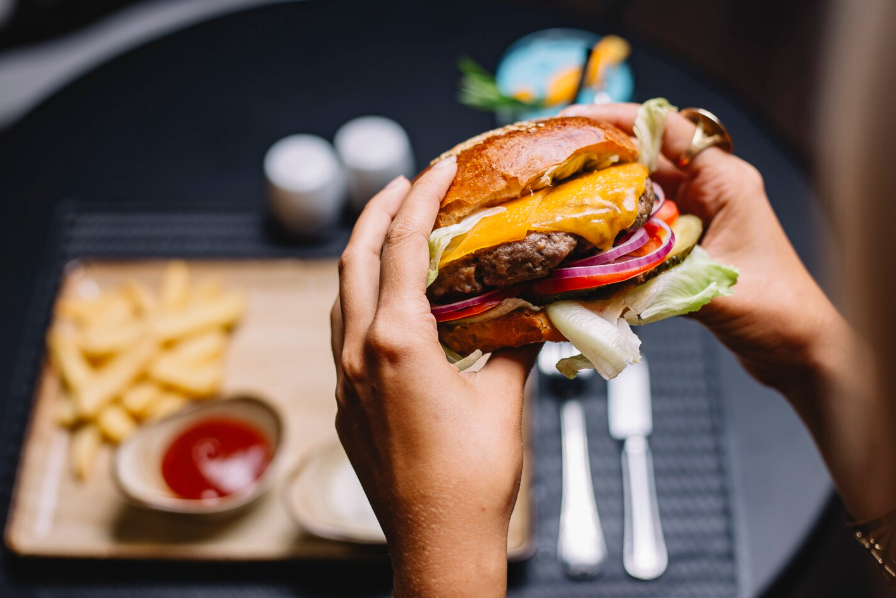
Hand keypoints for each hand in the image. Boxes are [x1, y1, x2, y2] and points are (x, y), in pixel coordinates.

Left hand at [331, 158, 539, 597]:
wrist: (436, 543)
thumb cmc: (475, 477)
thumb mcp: (505, 398)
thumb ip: (514, 344)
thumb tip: (530, 309)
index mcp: (397, 342)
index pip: (402, 246)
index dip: (420, 198)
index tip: (437, 166)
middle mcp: (357, 353)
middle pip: (354, 259)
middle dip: (377, 211)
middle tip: (404, 182)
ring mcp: (344, 379)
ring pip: (342, 295)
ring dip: (364, 254)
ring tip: (394, 231)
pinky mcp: (345, 403)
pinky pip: (344, 331)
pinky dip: (363, 297)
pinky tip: (389, 300)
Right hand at [564, 103, 895, 518]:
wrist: (800, 350)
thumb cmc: (781, 314)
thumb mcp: (716, 291)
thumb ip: (659, 278)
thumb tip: (599, 273)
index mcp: (727, 182)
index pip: (668, 128)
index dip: (618, 118)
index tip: (574, 120)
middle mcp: (710, 191)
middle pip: (646, 154)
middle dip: (599, 152)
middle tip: (553, 159)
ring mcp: (698, 216)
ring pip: (640, 189)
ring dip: (603, 190)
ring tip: (559, 193)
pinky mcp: (687, 242)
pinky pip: (641, 222)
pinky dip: (614, 226)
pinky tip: (586, 236)